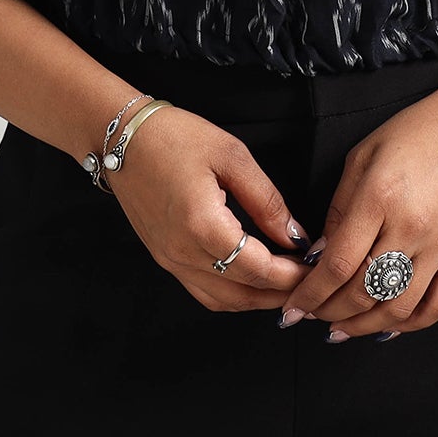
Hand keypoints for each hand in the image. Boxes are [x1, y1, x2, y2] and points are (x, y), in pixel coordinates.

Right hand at [106, 102, 313, 311]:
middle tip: (309, 281)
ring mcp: (170, 260)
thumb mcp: (231, 156)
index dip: (292, 274)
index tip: (316, 267)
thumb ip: (266, 200)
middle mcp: (183, 254)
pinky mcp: (164, 257)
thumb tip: (295, 235)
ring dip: (256, 299)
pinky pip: (202, 291)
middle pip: (243, 294)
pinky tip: (250, 278)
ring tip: (285, 283)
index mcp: (203, 227)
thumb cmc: (174, 136)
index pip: (259, 269)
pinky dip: (232, 293)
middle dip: (280, 293)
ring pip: (222, 300)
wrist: (122, 136)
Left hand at [275, 75, 437, 339]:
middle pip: (363, 292)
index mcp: (380, 196)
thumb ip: (339, 207)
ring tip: (342, 328)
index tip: (292, 307)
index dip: (310, 294)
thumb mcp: (363, 155)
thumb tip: (320, 256)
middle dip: (329, 312)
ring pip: (398, 308)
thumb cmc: (417, 131)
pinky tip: (388, 324)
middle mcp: (412, 226)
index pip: (337, 264)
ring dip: (363, 326)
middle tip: (312, 316)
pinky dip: (410, 325)